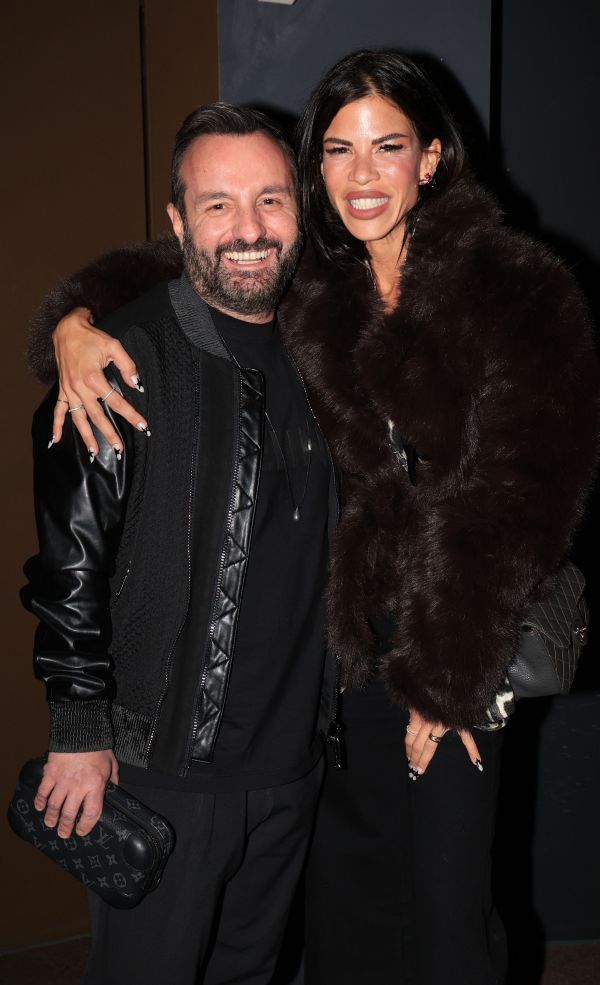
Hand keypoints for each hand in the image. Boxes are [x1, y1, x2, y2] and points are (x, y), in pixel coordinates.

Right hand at [34, 749, 118, 838]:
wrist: (81, 730)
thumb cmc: (98, 747)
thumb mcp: (111, 763)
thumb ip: (113, 778)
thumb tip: (114, 788)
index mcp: (95, 786)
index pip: (91, 813)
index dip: (86, 826)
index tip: (82, 831)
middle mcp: (78, 787)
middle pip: (69, 814)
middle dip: (65, 827)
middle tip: (64, 834)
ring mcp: (62, 781)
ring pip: (54, 806)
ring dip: (51, 818)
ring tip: (51, 824)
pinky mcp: (50, 773)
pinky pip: (43, 792)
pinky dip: (40, 801)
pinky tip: (40, 807)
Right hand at [50, 308, 148, 454]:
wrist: (67, 329)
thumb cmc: (91, 337)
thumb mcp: (113, 346)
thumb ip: (127, 365)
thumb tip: (136, 384)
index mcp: (93, 378)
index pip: (116, 402)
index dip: (131, 414)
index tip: (143, 425)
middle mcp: (79, 388)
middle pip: (97, 416)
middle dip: (109, 433)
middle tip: (119, 448)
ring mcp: (69, 391)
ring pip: (79, 418)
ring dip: (86, 436)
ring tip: (94, 452)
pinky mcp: (62, 389)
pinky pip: (58, 410)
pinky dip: (56, 425)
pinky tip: (56, 440)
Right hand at [405, 709, 481, 777]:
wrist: (446, 685)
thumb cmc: (458, 708)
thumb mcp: (465, 726)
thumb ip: (470, 745)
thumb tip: (478, 763)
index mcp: (440, 727)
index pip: (430, 748)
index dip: (423, 761)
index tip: (420, 771)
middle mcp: (428, 722)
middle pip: (418, 745)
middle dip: (414, 759)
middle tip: (412, 770)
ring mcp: (419, 716)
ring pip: (410, 737)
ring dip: (408, 750)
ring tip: (409, 759)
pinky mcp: (413, 710)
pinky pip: (408, 727)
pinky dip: (408, 738)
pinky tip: (408, 745)